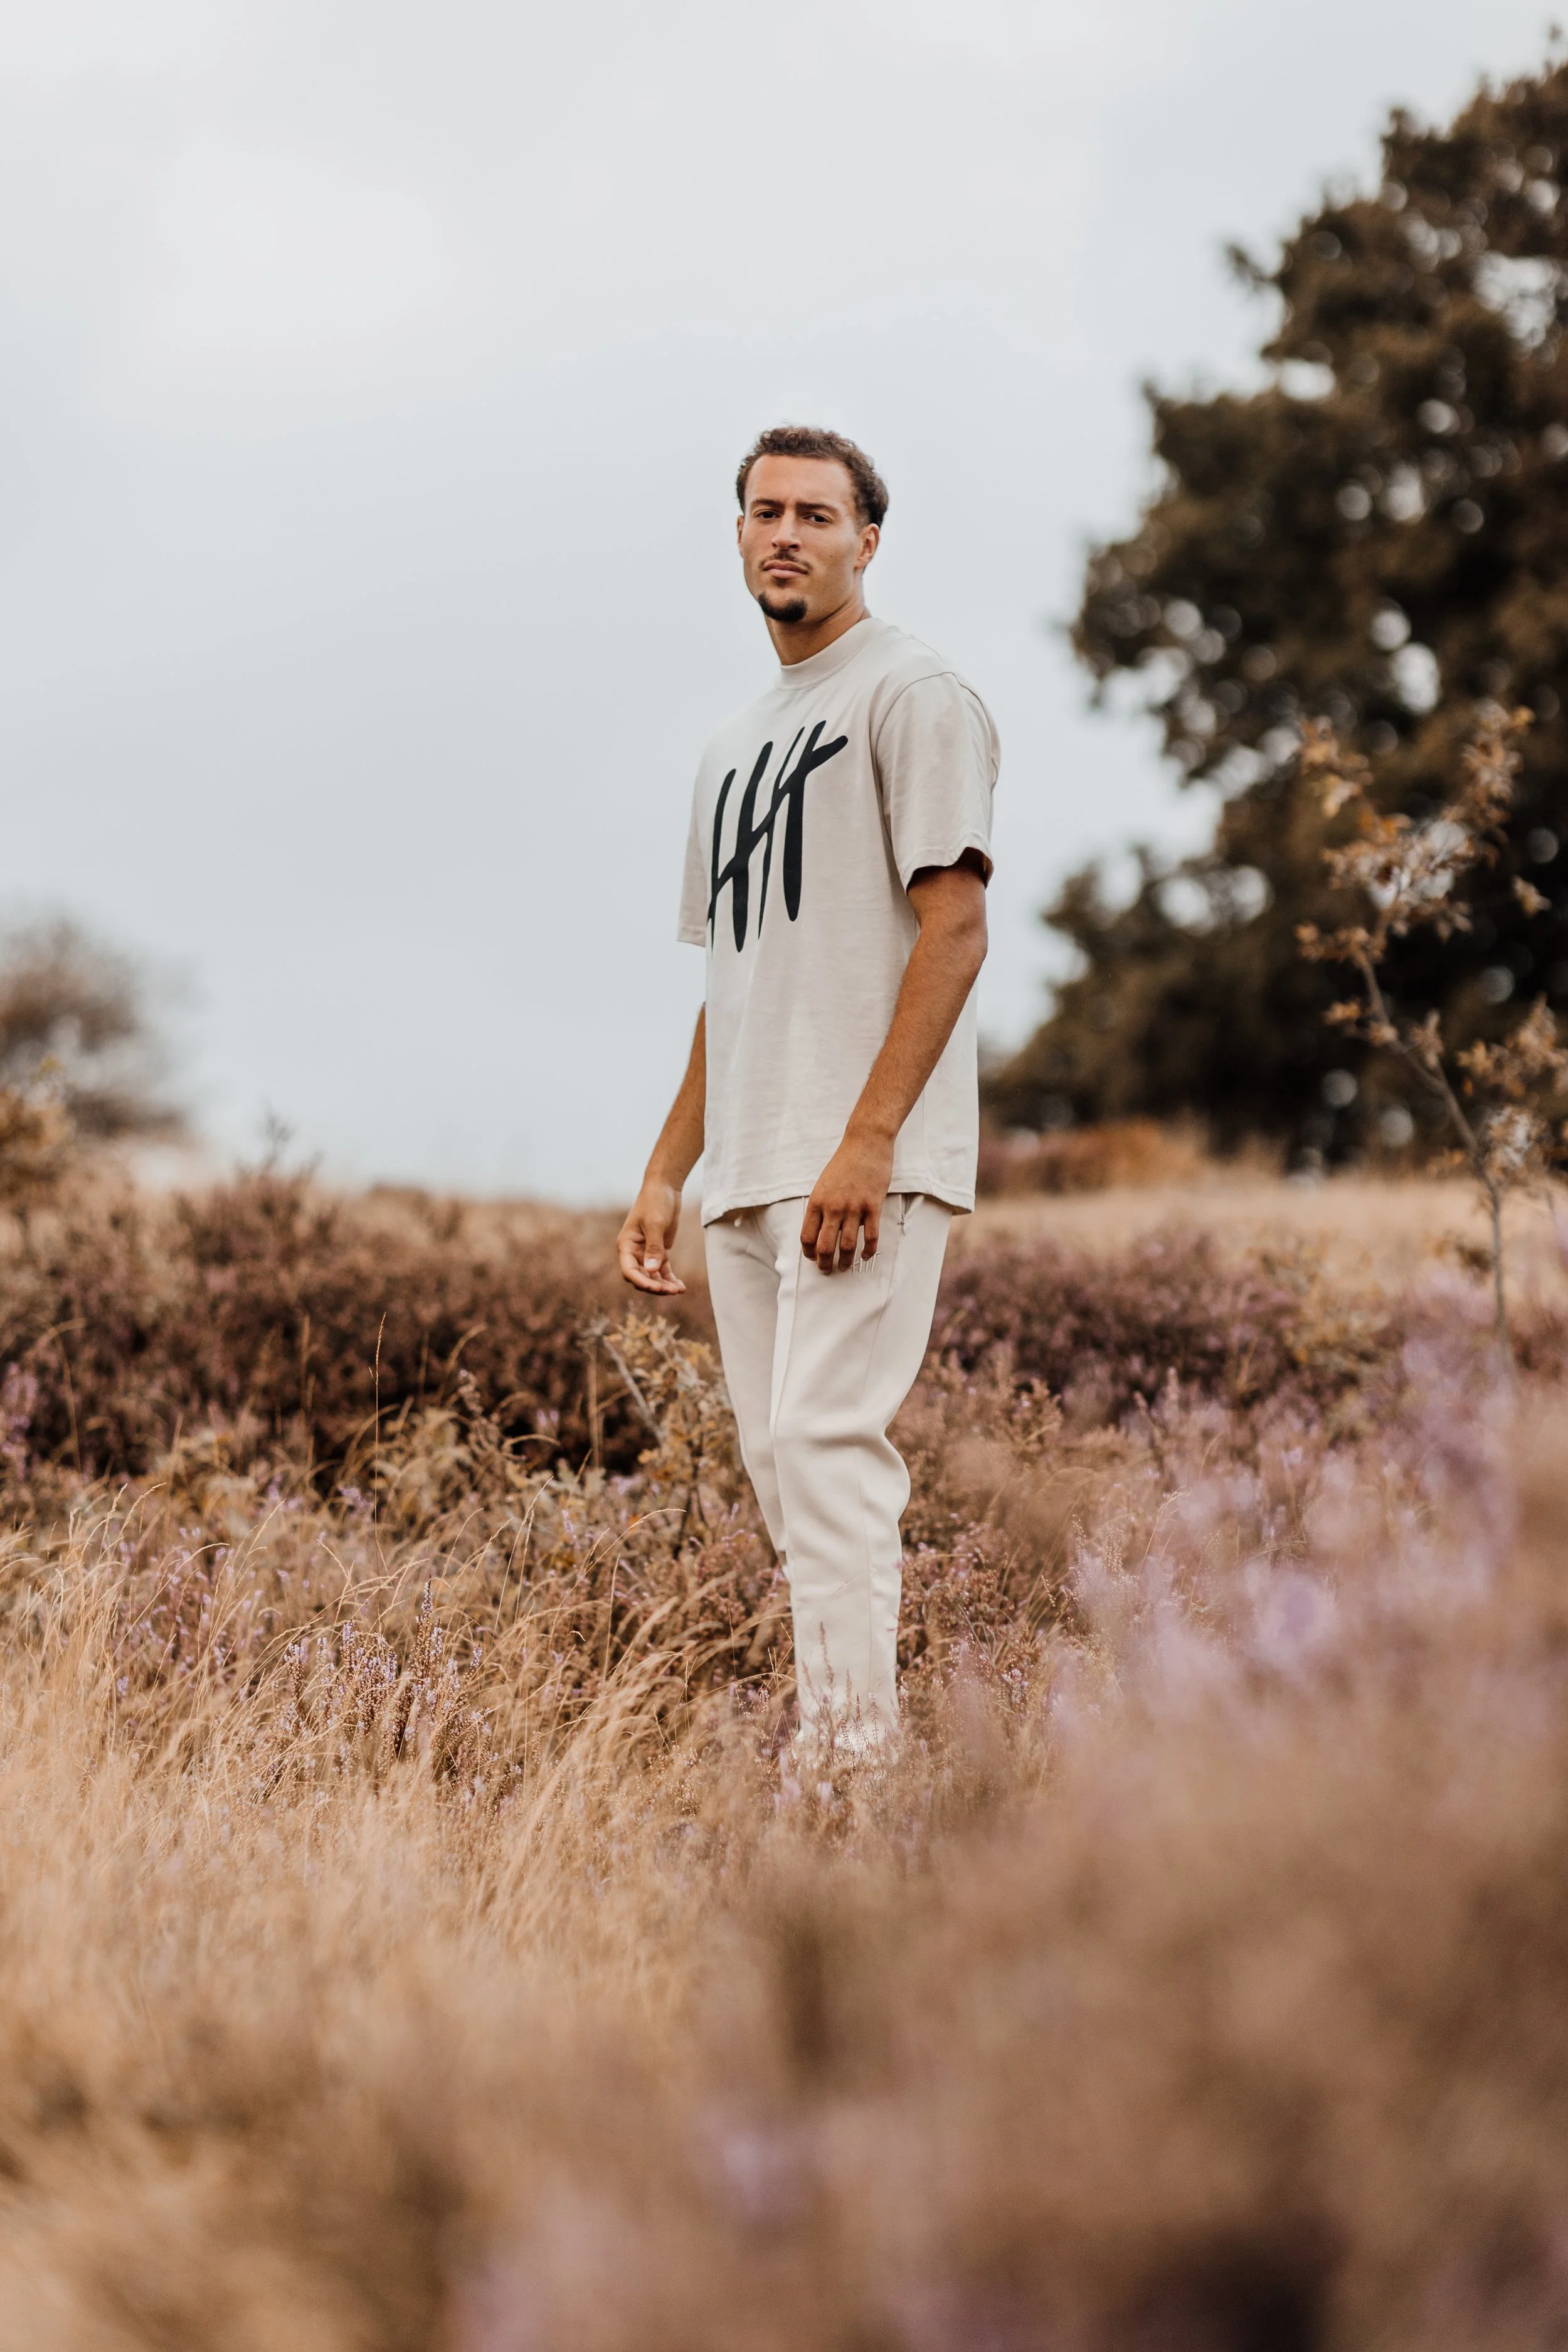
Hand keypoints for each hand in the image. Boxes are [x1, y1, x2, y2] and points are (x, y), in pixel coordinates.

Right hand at [617, 1178, 686, 1293]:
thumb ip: (653, 1248)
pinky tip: (681, 1287)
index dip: (641, 1282)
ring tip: (679, 1290)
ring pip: (653, 1276)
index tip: (655, 1287)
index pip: (629, 1270)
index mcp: (626, 1245)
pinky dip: (670, 1279)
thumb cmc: (655, 1202)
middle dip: (655, 1286)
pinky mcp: (659, 1251)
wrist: (665, 1188)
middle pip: (641, 1277)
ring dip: (664, 1285)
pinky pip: (662, 1270)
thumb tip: (651, 1270)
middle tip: (671, 1291)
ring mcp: (646, 1252)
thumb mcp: (655, 1224)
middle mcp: (634, 1252)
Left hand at [800, 1127, 893, 1272]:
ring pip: (847, 1246)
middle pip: (825, 1246)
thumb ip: (821, 1206)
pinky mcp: (873, 1207)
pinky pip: (871, 1237)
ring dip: (845, 1261)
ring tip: (845, 1267)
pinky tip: (865, 1256)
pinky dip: (868, 1251)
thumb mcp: (823, 1183)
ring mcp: (854, 1208)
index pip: (807, 1236)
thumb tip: (821, 1229)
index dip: (808, 1253)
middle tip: (827, 1270)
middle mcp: (833, 1208)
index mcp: (817, 1202)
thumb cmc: (844, 1162)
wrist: (866, 1144)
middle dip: (824, 1263)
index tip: (812, 1258)